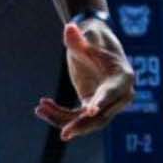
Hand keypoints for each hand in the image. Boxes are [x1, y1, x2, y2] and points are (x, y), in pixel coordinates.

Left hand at [36, 14, 134, 141]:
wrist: (94, 43)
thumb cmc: (93, 39)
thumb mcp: (85, 39)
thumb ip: (77, 38)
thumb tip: (69, 29)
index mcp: (122, 78)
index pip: (112, 93)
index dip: (101, 102)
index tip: (90, 111)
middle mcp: (119, 96)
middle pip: (100, 116)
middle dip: (80, 125)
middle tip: (64, 134)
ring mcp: (105, 104)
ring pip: (84, 121)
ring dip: (61, 118)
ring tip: (40, 108)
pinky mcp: (92, 107)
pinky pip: (76, 117)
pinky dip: (59, 114)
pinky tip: (41, 107)